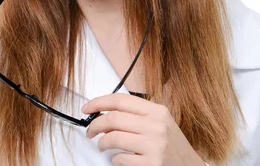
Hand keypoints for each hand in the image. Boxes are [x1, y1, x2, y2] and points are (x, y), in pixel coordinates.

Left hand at [82, 93, 204, 165]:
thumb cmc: (172, 145)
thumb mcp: (160, 121)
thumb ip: (136, 114)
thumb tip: (105, 112)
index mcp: (157, 111)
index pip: (120, 100)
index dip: (99, 102)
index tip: (87, 108)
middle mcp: (156, 126)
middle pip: (113, 118)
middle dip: (95, 124)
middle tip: (90, 131)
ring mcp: (154, 145)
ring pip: (113, 137)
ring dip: (102, 142)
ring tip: (102, 145)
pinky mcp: (152, 164)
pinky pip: (121, 158)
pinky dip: (114, 158)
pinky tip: (118, 158)